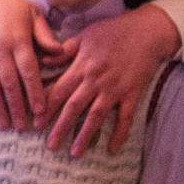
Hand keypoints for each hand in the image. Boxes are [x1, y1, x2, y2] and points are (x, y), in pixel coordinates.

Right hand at [0, 0, 69, 130]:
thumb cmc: (11, 7)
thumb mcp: (32, 14)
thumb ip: (45, 35)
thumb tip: (60, 52)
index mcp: (17, 39)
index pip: (28, 70)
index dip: (34, 92)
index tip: (40, 110)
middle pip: (8, 82)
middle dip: (16, 106)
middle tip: (23, 126)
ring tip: (6, 125)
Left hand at [45, 3, 178, 155]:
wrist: (147, 31)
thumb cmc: (113, 31)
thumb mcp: (84, 36)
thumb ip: (63, 51)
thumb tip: (42, 61)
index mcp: (82, 66)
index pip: (59, 91)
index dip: (46, 108)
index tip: (36, 124)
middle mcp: (96, 80)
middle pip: (74, 107)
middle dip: (61, 128)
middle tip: (50, 146)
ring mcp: (115, 89)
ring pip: (97, 116)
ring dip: (85, 135)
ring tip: (75, 153)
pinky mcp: (132, 93)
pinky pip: (126, 117)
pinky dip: (120, 133)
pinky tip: (112, 149)